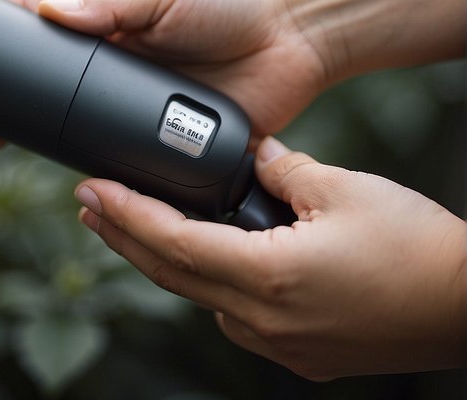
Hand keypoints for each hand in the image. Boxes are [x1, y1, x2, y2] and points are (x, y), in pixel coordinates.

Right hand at [0, 0, 330, 149]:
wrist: (297, 37)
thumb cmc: (226, 1)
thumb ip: (112, 5)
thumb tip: (51, 12)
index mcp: (101, 25)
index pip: (34, 29)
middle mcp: (110, 69)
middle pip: (45, 91)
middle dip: (7, 108)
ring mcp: (134, 108)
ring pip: (80, 133)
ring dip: (49, 145)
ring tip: (13, 158)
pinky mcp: (166, 143)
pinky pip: (128, 164)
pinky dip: (104, 174)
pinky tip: (81, 184)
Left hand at [74, 137, 466, 379]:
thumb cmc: (419, 248)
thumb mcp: (344, 188)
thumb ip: (282, 168)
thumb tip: (250, 153)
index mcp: (268, 277)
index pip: (173, 243)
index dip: (126, 215)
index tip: (90, 189)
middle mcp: (264, 321)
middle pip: (172, 276)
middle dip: (124, 237)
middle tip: (89, 204)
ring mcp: (283, 346)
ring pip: (201, 299)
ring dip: (164, 262)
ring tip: (132, 225)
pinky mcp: (304, 355)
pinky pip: (236, 317)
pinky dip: (207, 284)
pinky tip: (203, 260)